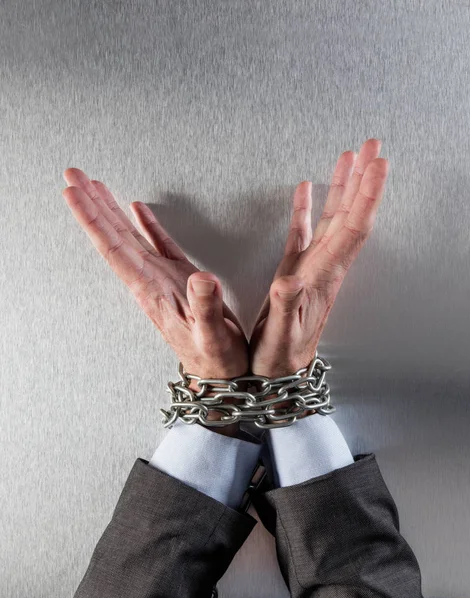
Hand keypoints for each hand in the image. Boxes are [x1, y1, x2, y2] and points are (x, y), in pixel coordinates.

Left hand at [62, 170, 248, 383]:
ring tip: (96, 187)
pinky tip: (138, 210)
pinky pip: (158, 244)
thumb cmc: (214, 357)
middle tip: (73, 176)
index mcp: (152, 290)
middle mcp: (150, 281)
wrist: (217, 372)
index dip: (93, 219)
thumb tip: (202, 277)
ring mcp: (163, 279)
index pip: (114, 249)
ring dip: (111, 212)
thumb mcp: (212, 335)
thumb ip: (205, 306)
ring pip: (130, 237)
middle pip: (113, 237)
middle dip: (92, 205)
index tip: (74, 193)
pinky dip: (145, 224)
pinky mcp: (180, 279)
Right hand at [249, 138, 388, 376]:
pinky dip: (306, 208)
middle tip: (373, 146)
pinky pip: (304, 231)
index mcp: (324, 276)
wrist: (279, 371)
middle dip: (363, 179)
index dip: (366, 195)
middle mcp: (325, 266)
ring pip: (332, 218)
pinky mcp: (296, 270)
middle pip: (351, 215)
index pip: (353, 228)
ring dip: (342, 187)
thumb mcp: (280, 334)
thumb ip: (286, 305)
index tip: (378, 163)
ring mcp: (312, 266)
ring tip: (348, 157)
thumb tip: (292, 279)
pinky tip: (305, 190)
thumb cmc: (280, 356)